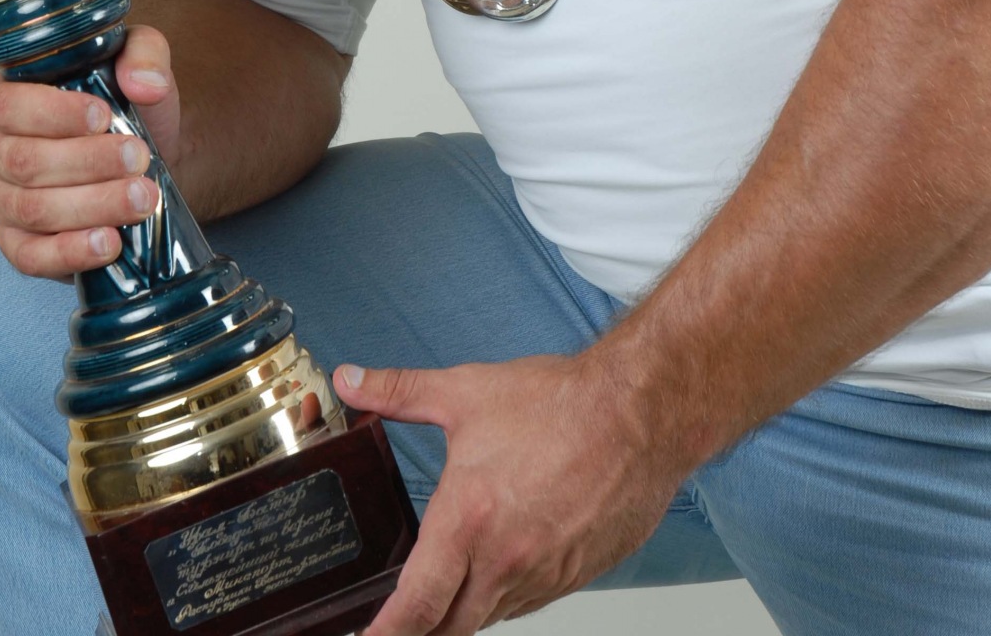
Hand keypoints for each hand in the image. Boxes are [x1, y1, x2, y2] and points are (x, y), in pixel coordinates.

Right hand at [0, 24, 180, 278]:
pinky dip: (71, 252)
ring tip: (142, 197)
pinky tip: (109, 242)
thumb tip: (145, 83)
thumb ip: (142, 52)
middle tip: (139, 158)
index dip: (55, 114)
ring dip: (92, 206)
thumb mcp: (135, 57)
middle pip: (24, 163)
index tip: (104, 116)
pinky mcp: (16, 244)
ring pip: (33, 210)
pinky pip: (31, 257)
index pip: (8, 106)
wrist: (140, 156)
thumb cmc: (121, 102)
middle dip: (88, 163)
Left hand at [335, 350, 680, 635]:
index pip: (415, 606)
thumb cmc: (559, 404)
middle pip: (448, 627)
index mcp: (469, 520)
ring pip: (488, 617)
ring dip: (462, 611)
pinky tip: (496, 570)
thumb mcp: (465, 391)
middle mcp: (504, 560)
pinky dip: (502, 596)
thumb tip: (351, 380)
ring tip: (442, 596)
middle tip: (398, 621)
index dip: (382, 634)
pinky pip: (526, 604)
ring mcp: (543, 575)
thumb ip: (398, 392)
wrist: (639, 414)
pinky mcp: (574, 576)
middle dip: (418, 630)